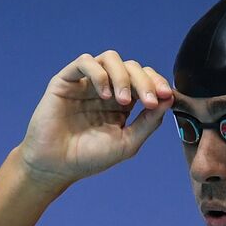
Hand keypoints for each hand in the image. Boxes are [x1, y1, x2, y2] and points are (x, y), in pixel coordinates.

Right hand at [19, 51, 173, 185]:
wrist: (55, 167)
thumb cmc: (89, 158)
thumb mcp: (127, 143)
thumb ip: (149, 122)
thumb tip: (170, 99)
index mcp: (122, 103)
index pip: (144, 80)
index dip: (157, 83)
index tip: (166, 96)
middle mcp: (106, 89)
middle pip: (131, 67)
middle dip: (144, 81)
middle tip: (149, 101)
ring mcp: (86, 83)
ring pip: (110, 58)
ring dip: (122, 75)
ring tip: (123, 100)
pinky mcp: (66, 80)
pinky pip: (85, 62)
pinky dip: (99, 73)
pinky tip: (103, 95)